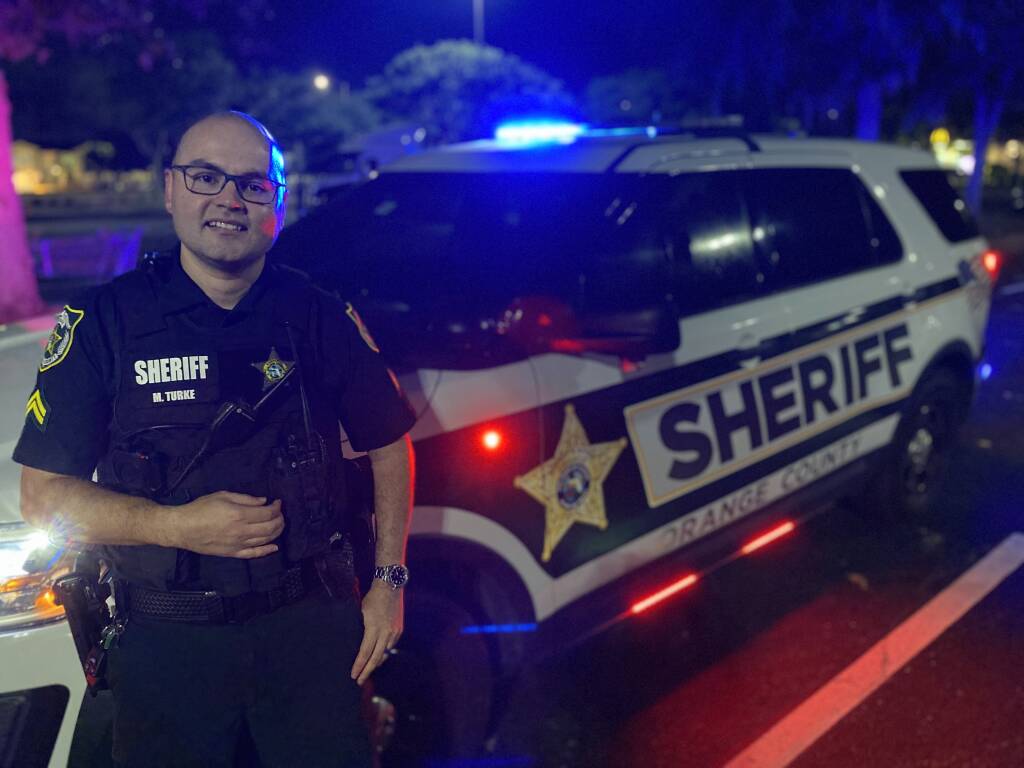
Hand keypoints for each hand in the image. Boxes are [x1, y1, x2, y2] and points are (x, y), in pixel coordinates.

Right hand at [165, 491, 283, 558]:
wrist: (183, 528)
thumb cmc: (200, 509)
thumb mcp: (223, 496)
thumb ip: (245, 498)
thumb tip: (263, 501)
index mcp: (239, 515)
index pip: (267, 513)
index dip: (277, 507)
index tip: (278, 502)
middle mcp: (241, 531)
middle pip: (270, 527)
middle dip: (280, 519)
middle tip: (280, 513)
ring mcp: (238, 544)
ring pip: (265, 540)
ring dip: (276, 532)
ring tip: (278, 524)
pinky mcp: (232, 553)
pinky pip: (253, 554)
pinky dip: (266, 551)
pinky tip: (274, 547)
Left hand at [351, 582, 403, 684]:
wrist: (390, 586)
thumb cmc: (372, 598)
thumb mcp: (361, 612)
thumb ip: (360, 629)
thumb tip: (355, 643)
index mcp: (373, 628)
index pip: (364, 652)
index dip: (359, 665)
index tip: (353, 675)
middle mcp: (386, 632)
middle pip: (375, 658)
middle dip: (366, 671)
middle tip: (359, 681)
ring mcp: (394, 632)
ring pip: (384, 653)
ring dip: (375, 662)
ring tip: (367, 670)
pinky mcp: (399, 630)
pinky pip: (390, 646)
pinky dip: (383, 652)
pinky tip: (378, 656)